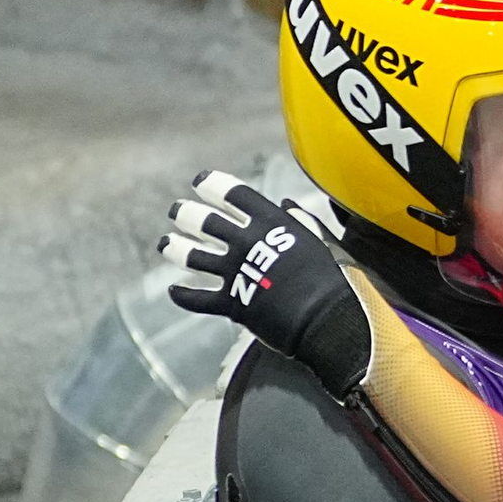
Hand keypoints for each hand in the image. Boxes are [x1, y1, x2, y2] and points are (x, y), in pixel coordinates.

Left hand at [158, 170, 371, 399]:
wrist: (329, 320)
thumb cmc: (337, 281)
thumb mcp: (326, 243)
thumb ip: (305, 223)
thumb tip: (288, 205)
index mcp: (272, 224)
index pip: (234, 195)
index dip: (214, 185)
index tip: (200, 181)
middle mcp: (247, 243)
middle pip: (206, 222)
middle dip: (187, 214)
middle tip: (176, 210)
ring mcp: (236, 273)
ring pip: (194, 256)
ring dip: (176, 248)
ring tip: (165, 244)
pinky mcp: (232, 303)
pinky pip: (198, 299)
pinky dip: (183, 296)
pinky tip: (174, 291)